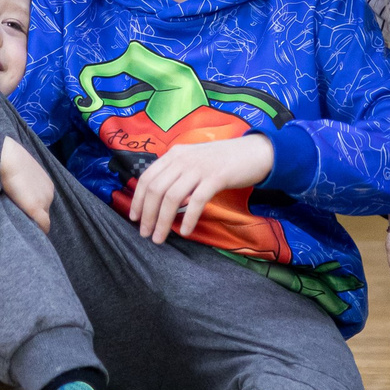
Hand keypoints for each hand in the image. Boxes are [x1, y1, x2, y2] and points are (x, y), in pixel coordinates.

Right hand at [0, 138, 53, 233]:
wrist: (6, 158)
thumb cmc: (9, 161)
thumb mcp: (19, 172)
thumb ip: (22, 184)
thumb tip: (16, 191)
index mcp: (46, 185)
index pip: (43, 203)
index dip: (33, 210)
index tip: (23, 213)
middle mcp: (49, 194)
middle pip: (43, 212)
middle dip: (33, 216)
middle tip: (20, 219)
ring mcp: (44, 201)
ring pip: (41, 219)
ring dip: (33, 222)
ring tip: (20, 224)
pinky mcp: (36, 209)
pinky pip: (43, 225)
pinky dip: (38, 230)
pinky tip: (29, 235)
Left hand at [127, 134, 273, 244]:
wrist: (255, 152)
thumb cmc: (223, 161)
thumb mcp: (194, 161)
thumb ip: (177, 174)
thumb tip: (160, 201)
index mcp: (175, 154)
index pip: (147, 177)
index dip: (138, 199)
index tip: (135, 218)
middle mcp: (183, 159)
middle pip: (156, 189)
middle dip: (148, 214)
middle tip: (145, 234)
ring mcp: (200, 167)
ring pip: (172, 197)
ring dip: (162, 221)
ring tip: (159, 238)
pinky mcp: (217, 177)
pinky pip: (196, 201)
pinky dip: (188, 218)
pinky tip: (185, 232)